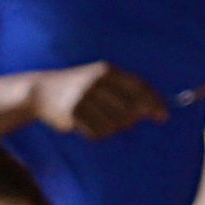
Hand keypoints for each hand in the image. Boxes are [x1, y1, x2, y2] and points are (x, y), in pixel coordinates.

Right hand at [37, 63, 167, 138]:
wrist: (41, 90)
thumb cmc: (79, 88)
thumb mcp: (101, 81)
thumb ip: (126, 92)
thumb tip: (153, 111)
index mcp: (106, 71)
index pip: (138, 87)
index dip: (154, 102)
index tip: (163, 116)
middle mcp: (96, 81)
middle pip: (129, 110)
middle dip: (130, 120)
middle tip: (121, 121)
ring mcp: (84, 97)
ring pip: (114, 125)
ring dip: (110, 128)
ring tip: (96, 119)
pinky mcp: (73, 113)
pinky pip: (96, 132)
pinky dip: (95, 133)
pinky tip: (85, 124)